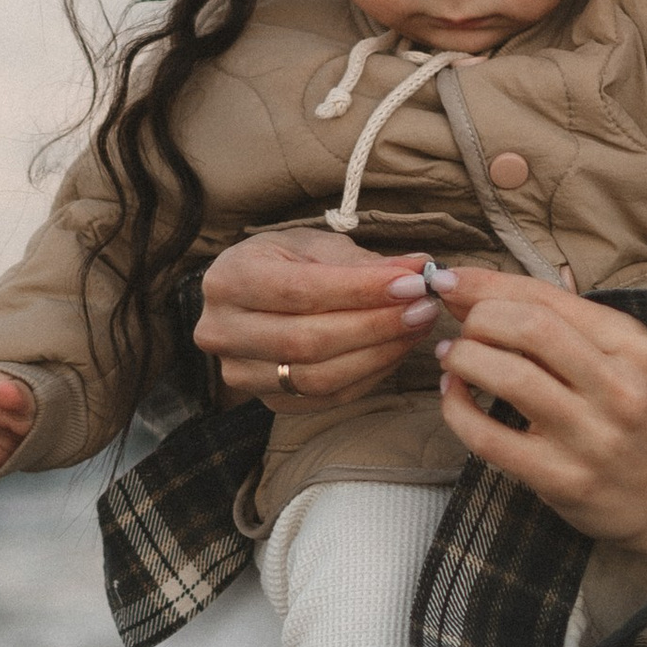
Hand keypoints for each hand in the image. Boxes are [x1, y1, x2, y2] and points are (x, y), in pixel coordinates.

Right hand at [194, 226, 440, 409]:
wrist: (249, 298)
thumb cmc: (284, 263)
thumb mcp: (314, 246)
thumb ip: (362, 262)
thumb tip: (418, 268)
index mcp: (229, 280)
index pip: (300, 291)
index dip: (360, 291)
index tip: (411, 282)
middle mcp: (223, 331)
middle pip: (308, 341)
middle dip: (376, 325)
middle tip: (423, 307)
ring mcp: (240, 373)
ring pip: (318, 377)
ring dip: (379, 354)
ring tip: (417, 326)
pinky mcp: (268, 400)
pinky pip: (328, 397)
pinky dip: (370, 374)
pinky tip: (397, 349)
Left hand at [432, 275, 646, 561]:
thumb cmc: (630, 418)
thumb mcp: (617, 358)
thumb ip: (558, 320)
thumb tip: (474, 285)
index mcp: (631, 345)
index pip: (547, 297)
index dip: (486, 283)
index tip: (448, 279)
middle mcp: (619, 387)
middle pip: (529, 328)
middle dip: (478, 318)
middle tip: (461, 328)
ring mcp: (592, 437)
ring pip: (509, 377)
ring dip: (464, 358)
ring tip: (453, 357)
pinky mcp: (563, 479)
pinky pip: (490, 438)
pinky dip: (458, 410)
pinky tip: (454, 396)